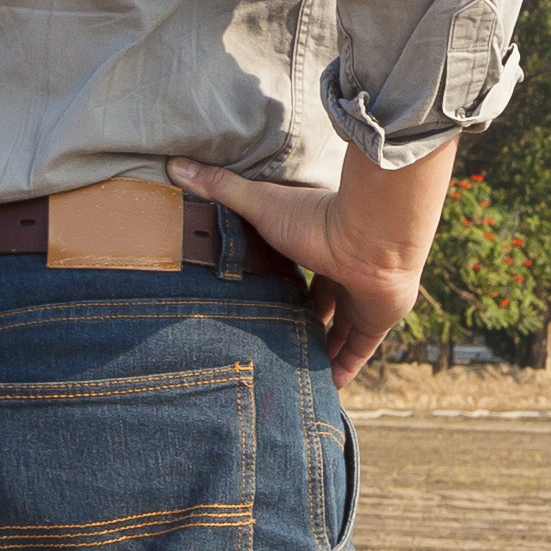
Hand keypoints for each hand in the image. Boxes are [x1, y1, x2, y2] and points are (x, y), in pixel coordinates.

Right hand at [182, 140, 455, 380]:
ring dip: (322, 348)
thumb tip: (175, 164)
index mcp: (320, 246)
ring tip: (296, 371)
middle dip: (304, 321)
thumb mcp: (259, 205)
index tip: (267, 303)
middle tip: (276, 342)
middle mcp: (343, 274)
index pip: (303, 272)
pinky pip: (359, 352)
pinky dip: (344, 368)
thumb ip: (221, 188)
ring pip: (342, 330)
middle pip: (323, 303)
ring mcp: (362, 299)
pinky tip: (327, 386)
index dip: (288, 288)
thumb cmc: (316, 219)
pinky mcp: (376, 322)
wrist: (369, 237)